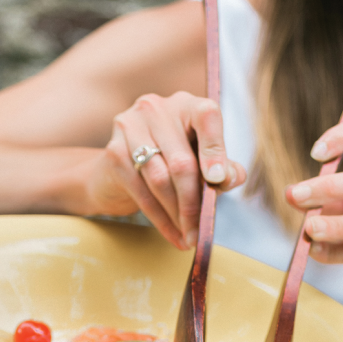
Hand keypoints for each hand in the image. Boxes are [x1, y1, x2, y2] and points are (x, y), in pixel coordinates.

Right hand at [87, 91, 245, 249]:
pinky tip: (173, 235)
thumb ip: (223, 169)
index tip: (218, 181)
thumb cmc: (169, 164)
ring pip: (160, 179)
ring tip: (189, 236)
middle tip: (201, 231)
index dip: (215, 149)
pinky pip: (141, 192)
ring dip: (177, 214)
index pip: (207, 116)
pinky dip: (160, 219)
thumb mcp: (201, 164)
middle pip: (181, 161)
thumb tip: (229, 177)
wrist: (117, 173)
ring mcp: (130, 127)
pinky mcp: (112, 151)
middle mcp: (156, 108)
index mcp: (186, 104)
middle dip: (194, 202)